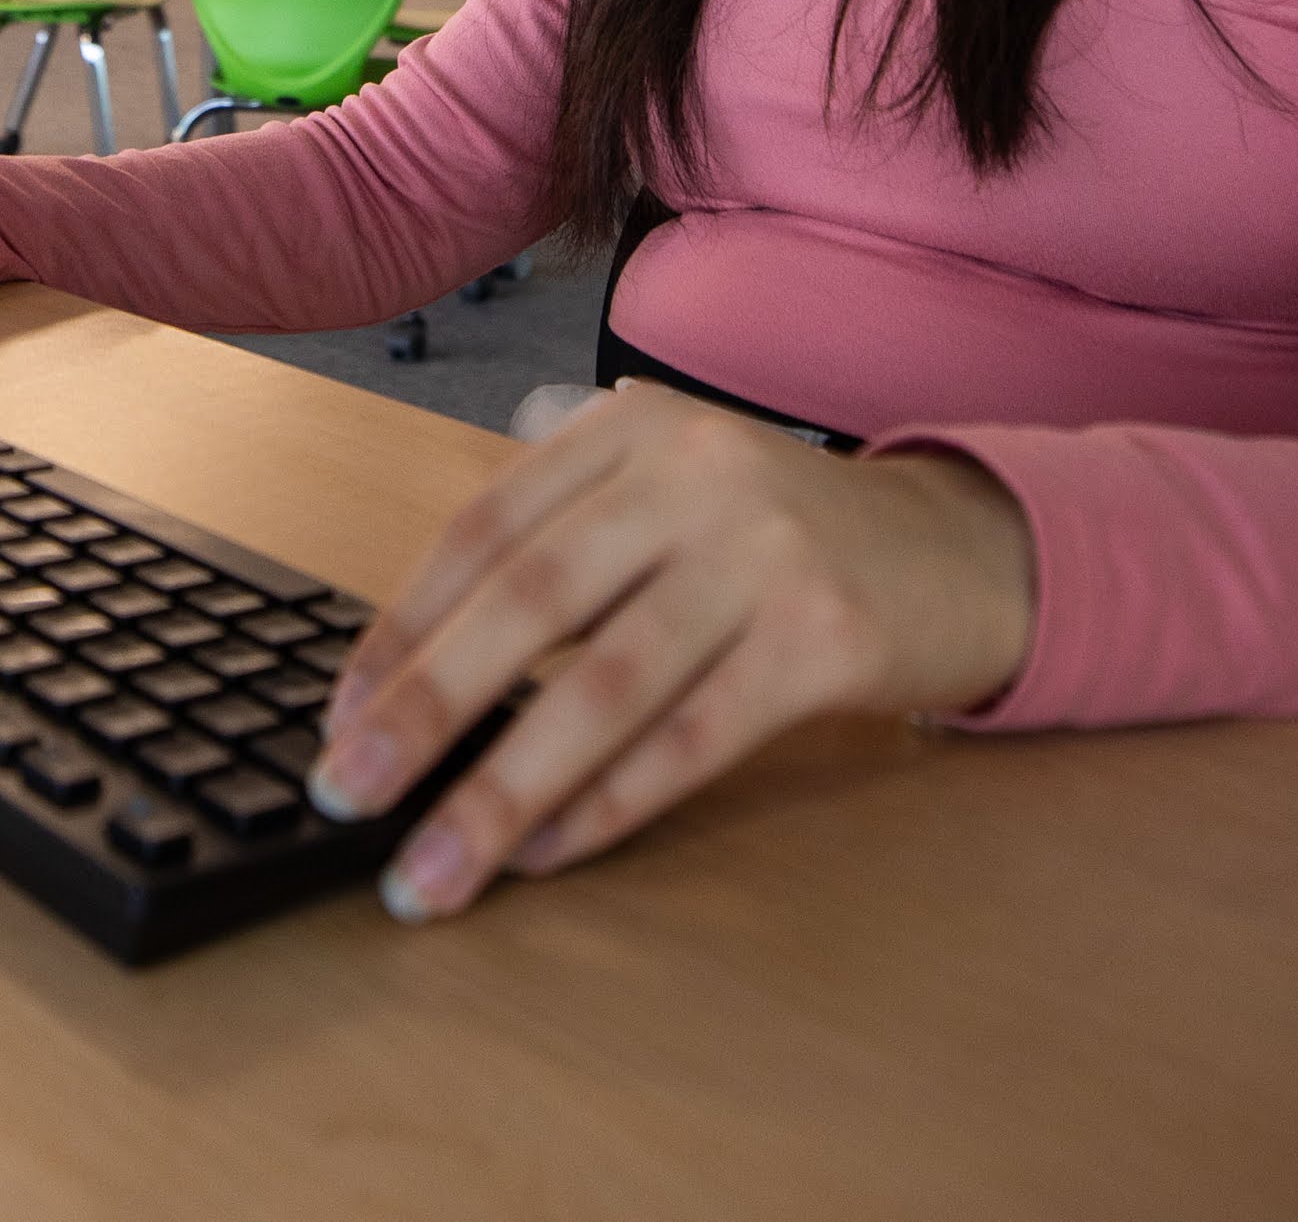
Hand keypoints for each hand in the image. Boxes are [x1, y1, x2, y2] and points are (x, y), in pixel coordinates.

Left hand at [311, 383, 1032, 920]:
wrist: (961, 555)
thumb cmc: (781, 542)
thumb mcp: (669, 499)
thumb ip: (565, 551)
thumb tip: (412, 685)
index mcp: (630, 429)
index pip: (485, 529)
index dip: (400, 627)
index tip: (337, 717)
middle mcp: (693, 472)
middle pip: (529, 601)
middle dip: (424, 708)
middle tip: (345, 792)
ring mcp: (765, 552)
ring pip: (604, 686)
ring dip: (502, 789)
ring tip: (433, 868)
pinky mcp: (824, 640)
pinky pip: (690, 740)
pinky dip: (608, 805)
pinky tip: (543, 854)